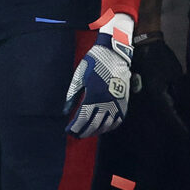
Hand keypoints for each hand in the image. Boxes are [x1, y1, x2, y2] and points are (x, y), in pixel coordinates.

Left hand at [64, 11, 134, 137]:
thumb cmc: (94, 63)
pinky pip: (117, 120)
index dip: (75, 127)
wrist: (115, 54)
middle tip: (76, 135)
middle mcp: (106, 102)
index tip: (69, 131)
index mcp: (93, 95)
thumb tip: (65, 111)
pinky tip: (102, 128)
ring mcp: (117, 103)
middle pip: (94, 124)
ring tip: (87, 133)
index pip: (82, 118)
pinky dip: (109, 127)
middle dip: (84, 131)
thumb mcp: (79, 77)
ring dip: (96, 131)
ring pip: (106, 124)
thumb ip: (72, 95)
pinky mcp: (124, 102)